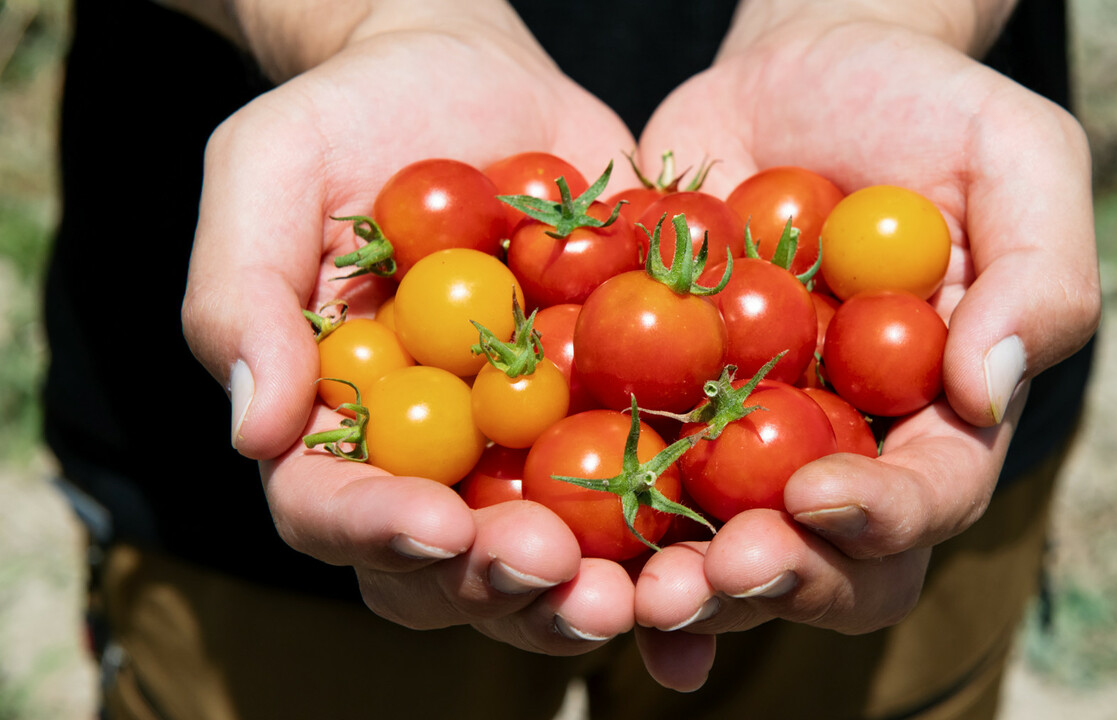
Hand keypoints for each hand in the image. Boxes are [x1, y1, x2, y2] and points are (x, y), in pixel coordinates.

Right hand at [181, 1, 637, 653]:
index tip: (433, 525)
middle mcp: (429, 460)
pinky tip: (730, 554)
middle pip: (448, 565)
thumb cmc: (351, 115)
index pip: (331, 506)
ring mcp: (525, 448)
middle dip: (500, 584)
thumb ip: (241, 295)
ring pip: (553, 556)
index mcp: (335, 423)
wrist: (473, 76)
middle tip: (556, 575)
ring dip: (593, 592)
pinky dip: (683, 538)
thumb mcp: (269, 169)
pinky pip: (649, 489)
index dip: (375, 530)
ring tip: (646, 594)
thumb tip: (256, 433)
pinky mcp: (613, 415)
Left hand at [632, 12, 1099, 689]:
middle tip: (718, 573)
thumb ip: (1036, 275)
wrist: (798, 73)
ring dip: (680, 584)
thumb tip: (986, 394)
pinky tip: (551, 550)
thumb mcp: (1014, 157)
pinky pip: (627, 475)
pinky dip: (596, 526)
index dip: (881, 515)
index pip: (929, 495)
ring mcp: (745, 435)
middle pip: (825, 559)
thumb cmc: (924, 108)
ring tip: (633, 589)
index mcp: (939, 414)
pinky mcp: (660, 403)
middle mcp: (845, 447)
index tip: (818, 495)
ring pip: (719, 545)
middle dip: (776, 578)